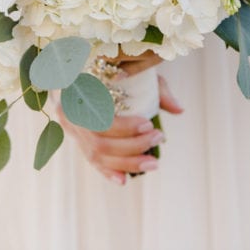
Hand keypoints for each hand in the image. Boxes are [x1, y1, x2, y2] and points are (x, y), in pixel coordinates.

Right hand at [57, 74, 183, 185]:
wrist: (83, 69)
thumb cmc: (115, 69)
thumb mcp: (137, 73)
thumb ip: (157, 91)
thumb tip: (179, 110)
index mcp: (79, 91)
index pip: (100, 117)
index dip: (124, 127)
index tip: (148, 124)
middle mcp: (69, 113)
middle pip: (99, 142)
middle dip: (132, 146)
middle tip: (158, 137)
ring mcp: (71, 129)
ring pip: (96, 155)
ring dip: (127, 162)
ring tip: (153, 162)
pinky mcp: (77, 140)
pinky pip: (91, 161)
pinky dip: (108, 171)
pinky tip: (124, 180)